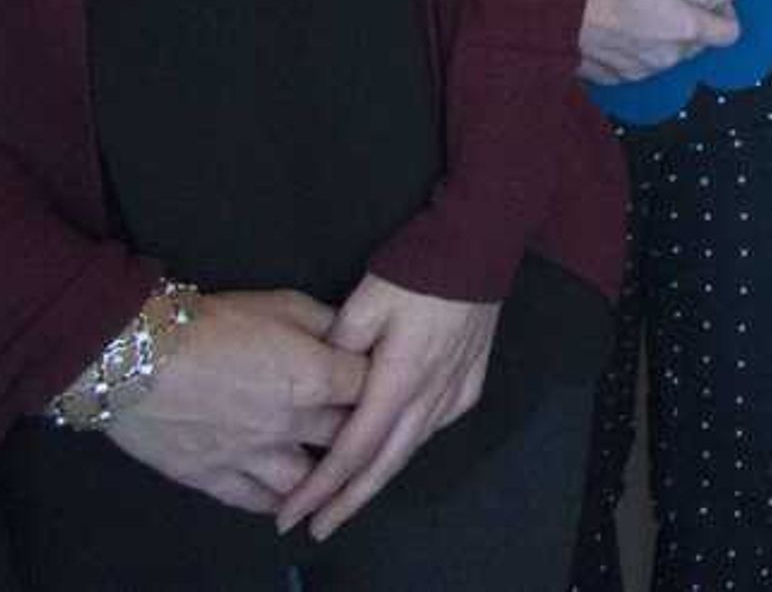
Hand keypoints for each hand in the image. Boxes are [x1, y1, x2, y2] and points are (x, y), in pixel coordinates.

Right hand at [95, 288, 363, 516]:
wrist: (136, 357)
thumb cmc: (210, 323)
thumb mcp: (280, 303)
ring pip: (308, 482)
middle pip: (347, 438)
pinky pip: (256, 501)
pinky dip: (276, 502)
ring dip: (320, 476)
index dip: (380, 382)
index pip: (371, 387)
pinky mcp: (213, 478)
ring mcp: (252, 456)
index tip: (382, 380)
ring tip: (325, 469)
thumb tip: (353, 336)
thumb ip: (326, 323)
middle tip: (359, 425)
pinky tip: (286, 498)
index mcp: (314, 377)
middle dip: (358, 430)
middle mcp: (291, 423)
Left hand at [277, 277, 495, 539]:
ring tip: (348, 499)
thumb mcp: (363, 303)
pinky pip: (434, 426)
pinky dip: (408, 446)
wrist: (478, 244)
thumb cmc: (416, 271)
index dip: (322, 486)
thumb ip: (336, 350)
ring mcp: (456, 390)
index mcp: (399, 380)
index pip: (354, 449)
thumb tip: (322, 383)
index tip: (293, 512)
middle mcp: (431, 395)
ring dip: (377, 478)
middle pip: (386, 463)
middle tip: (318, 527)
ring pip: (412, 449)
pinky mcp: (471, 382)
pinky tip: (394, 448)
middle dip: (349, 501)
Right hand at [578, 0, 750, 84]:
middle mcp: (665, 58)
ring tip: (640, 4)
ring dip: (662, 34)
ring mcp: (638, 71)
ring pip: (667, 54)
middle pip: (697, 43)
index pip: (729, 34)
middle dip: (690, 20)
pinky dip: (636, 46)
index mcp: (683, 29)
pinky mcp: (613, 77)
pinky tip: (620, 22)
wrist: (545, 7)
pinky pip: (638, 63)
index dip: (724, 13)